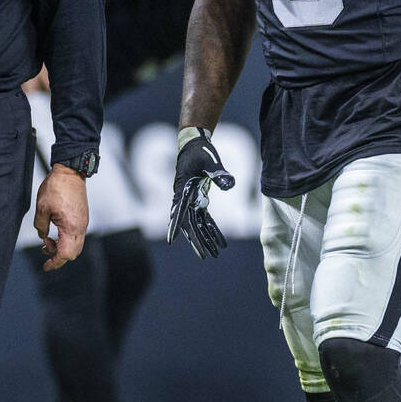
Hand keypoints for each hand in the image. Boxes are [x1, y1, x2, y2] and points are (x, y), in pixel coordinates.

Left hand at [34, 164, 88, 270]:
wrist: (70, 172)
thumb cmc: (56, 188)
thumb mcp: (41, 208)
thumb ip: (40, 227)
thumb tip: (42, 236)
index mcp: (70, 227)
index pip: (65, 254)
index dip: (54, 263)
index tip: (45, 266)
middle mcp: (80, 227)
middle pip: (72, 253)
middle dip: (58, 255)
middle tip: (44, 247)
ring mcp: (83, 223)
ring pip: (75, 245)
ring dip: (62, 247)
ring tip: (48, 238)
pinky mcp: (83, 218)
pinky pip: (77, 236)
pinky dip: (67, 239)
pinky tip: (56, 230)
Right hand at [167, 127, 234, 258]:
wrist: (195, 144)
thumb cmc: (200, 151)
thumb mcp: (210, 160)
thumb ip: (218, 172)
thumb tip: (229, 184)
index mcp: (184, 189)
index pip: (178, 210)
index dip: (174, 225)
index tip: (171, 240)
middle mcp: (185, 198)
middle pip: (190, 223)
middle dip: (198, 240)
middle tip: (206, 257)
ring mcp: (191, 200)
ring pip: (197, 224)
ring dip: (206, 239)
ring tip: (215, 254)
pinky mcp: (199, 199)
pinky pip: (205, 218)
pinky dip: (212, 229)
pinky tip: (220, 241)